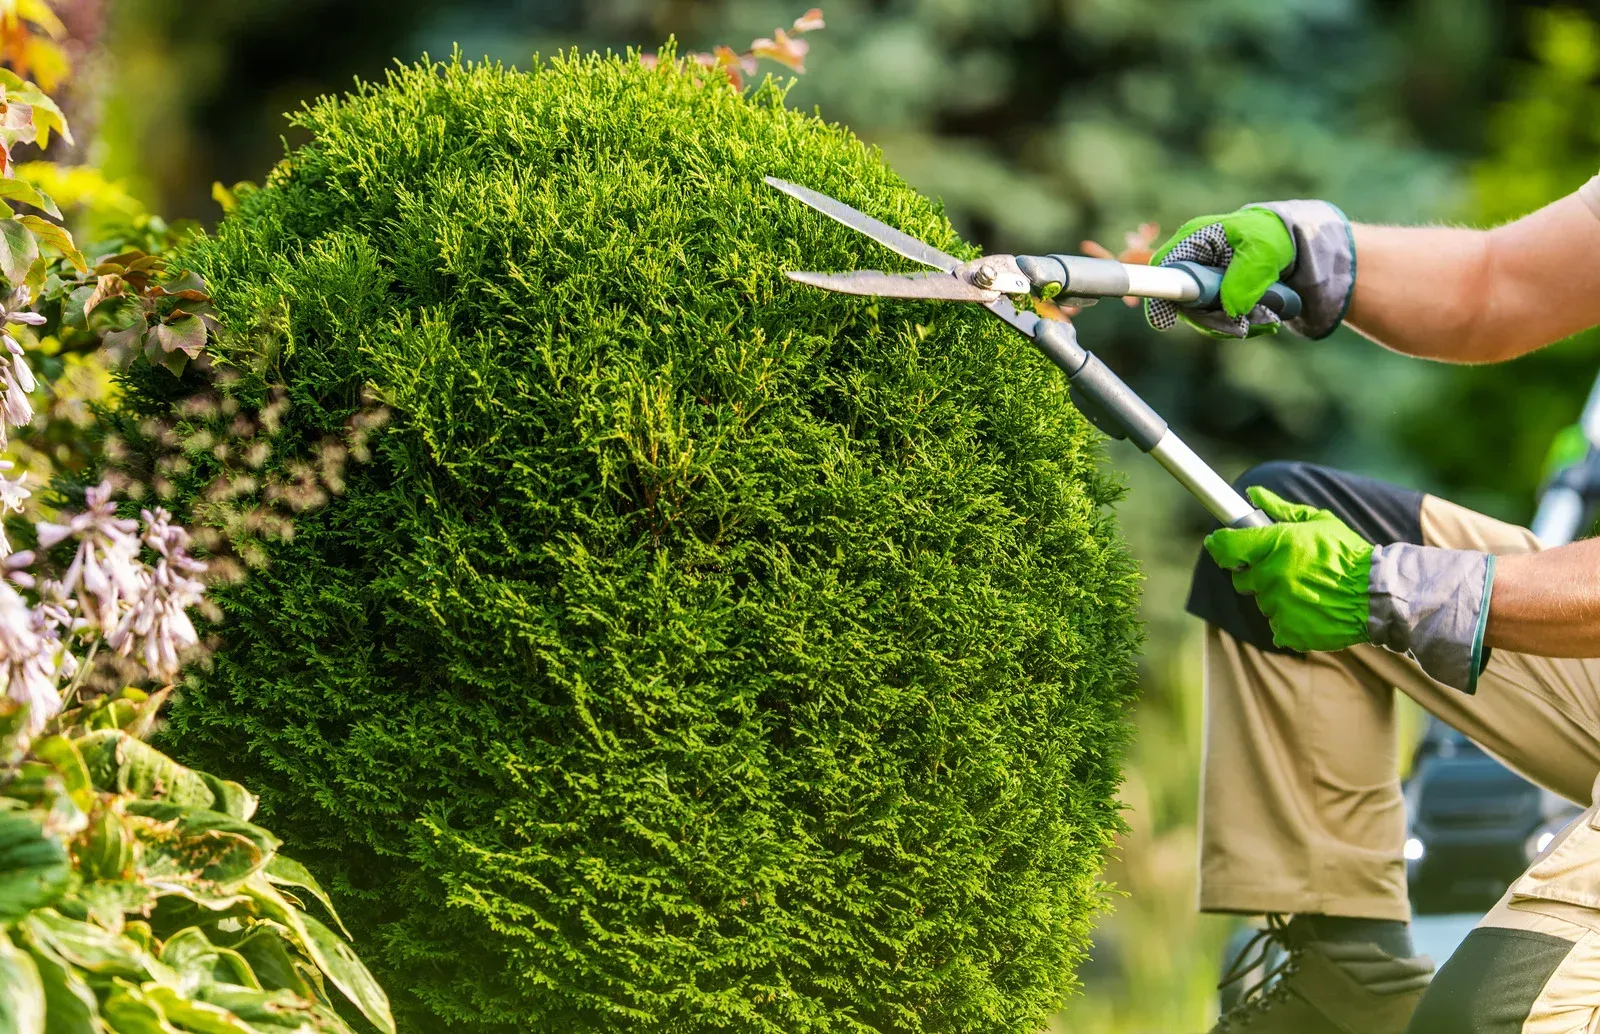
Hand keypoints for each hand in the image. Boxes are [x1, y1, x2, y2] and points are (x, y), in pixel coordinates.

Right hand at [1147, 200, 1354, 340]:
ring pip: (1201, 317)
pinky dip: (1240, 327)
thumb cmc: (1272, 237)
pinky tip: (1264, 322)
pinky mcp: (1213, 299)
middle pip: (1181, 302)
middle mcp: (1191, 264)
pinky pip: (1217, 322)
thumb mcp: (1263, 251)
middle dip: (1212, 319)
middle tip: (1243, 327)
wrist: (1292, 245)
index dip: (1160, 295)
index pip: (1163, 268)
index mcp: (1193, 240)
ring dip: (1232, 326)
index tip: (1166, 321)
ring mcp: (1200, 284)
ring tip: (1267, 321)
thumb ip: (1245, 277)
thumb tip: (1231, 310)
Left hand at [1203, 486, 1372, 651]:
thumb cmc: (1349, 554)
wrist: (1378, 594)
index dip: (1219, 545)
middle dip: (1256, 574)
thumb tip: (1253, 492)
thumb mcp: (1319, 522)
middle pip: (1241, 579)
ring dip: (1276, 597)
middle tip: (1284, 570)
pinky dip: (1289, 621)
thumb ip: (1280, 509)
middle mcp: (1272, 575)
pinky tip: (1311, 610)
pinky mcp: (1288, 631)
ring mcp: (1278, 605)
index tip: (1219, 544)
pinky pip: (1276, 626)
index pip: (1226, 547)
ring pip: (1261, 602)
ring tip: (1307, 590)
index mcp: (1276, 545)